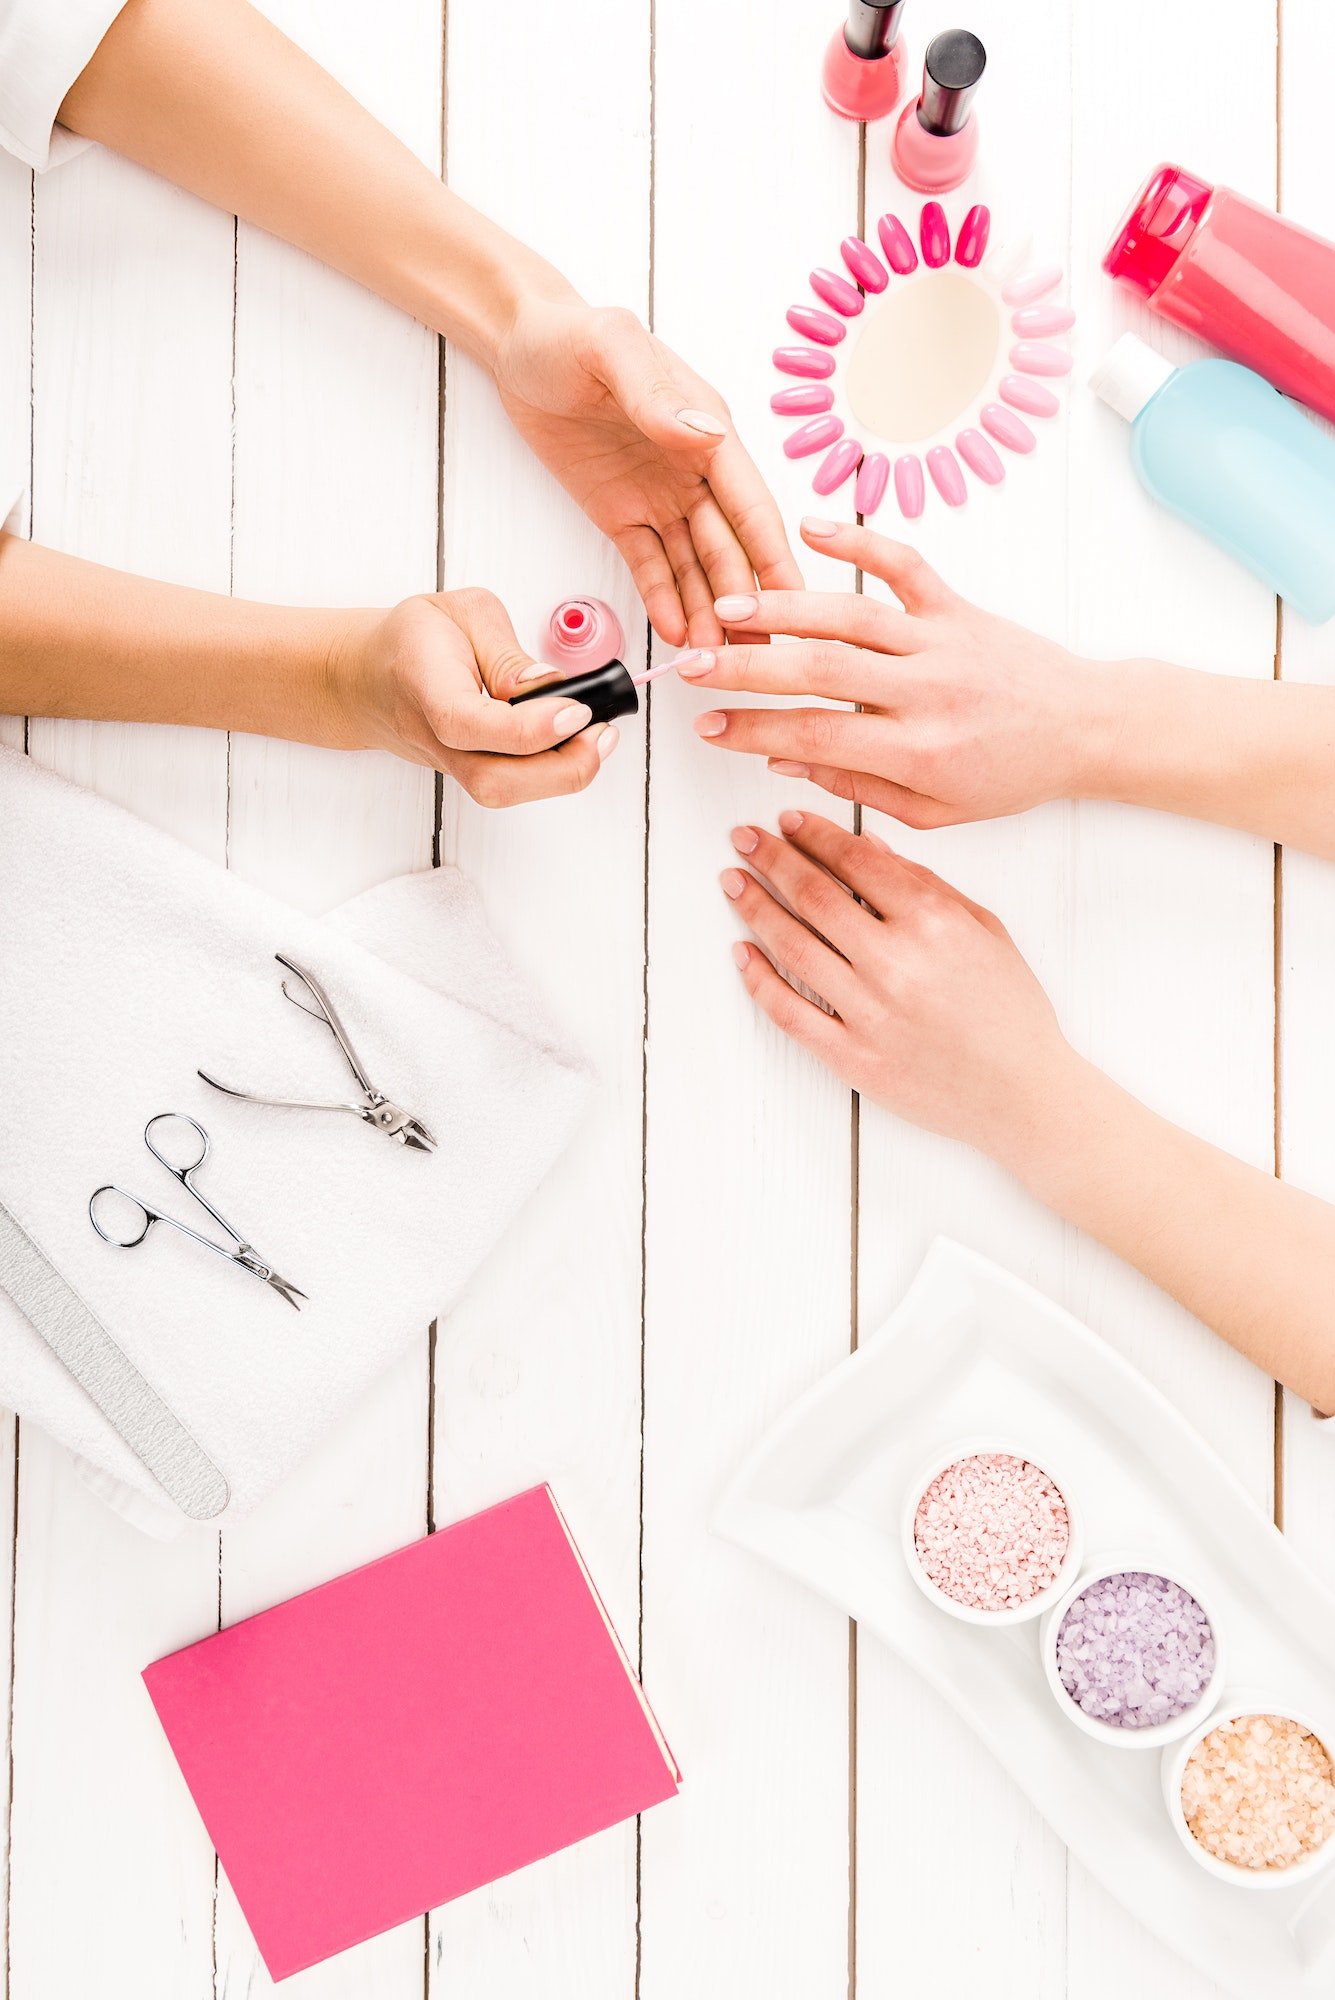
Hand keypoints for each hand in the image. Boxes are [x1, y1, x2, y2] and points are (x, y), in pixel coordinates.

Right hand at [331, 588, 615, 805]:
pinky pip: (509, 785)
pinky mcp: (468, 772)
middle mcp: (434, 737)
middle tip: (601, 732)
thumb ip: (503, 649)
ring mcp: (449, 763)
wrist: (368, 677)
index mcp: (425, 684)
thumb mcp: (461, 613)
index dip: (527, 726)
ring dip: (560, 776)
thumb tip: (546, 684)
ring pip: (501, 793)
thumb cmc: (414, 639)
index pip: (470, 723)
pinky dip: (549, 771)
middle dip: (559, 769)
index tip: (576, 710)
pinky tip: (575, 744)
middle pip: (491, 781)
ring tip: (596, 739)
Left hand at [494, 297, 801, 647]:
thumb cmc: (567, 335)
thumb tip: (706, 434)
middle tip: (759, 652)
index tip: (796, 598)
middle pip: (730, 547)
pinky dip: (665, 600)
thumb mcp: (611, 349)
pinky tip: (677, 633)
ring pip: (695, 566)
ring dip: (708, 611)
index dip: (773, 553)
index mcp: (708, 431)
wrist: (517, 346)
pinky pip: (651, 566)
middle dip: (746, 600)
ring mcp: (661, 497)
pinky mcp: (623, 515)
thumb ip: (656, 395)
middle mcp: (695, 470)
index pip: (750, 503)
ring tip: (715, 658)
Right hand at [681, 518, 1124, 827]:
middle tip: (695, 663)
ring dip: (784, 607)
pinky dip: (859, 538)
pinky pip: (903, 564)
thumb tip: (784, 760)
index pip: (816, 737)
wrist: (1084, 726)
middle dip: (749, 666)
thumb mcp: (934, 810)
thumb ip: (857, 788)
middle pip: (821, 670)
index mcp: (919, 750)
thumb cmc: (1009, 773)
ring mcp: (941, 639)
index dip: (753, 731)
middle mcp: (927, 690)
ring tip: (728, 607)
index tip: (709, 727)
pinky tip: (810, 527)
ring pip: (851, 615)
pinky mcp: (957, 605)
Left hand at [722, 811, 1075, 1162]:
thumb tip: (869, 847)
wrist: (1021, 1094)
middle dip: (772, 859)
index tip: (788, 820)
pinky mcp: (851, 1057)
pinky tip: (741, 952)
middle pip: (814, 896)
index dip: (815, 835)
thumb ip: (927, 886)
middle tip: (744, 838)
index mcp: (934, 923)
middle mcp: (896, 963)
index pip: (856, 862)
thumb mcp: (985, 930)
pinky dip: (757, 979)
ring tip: (733, 881)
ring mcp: (869, 1013)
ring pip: (792, 946)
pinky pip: (789, 1011)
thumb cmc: (1009, 1011)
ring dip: (755, 907)